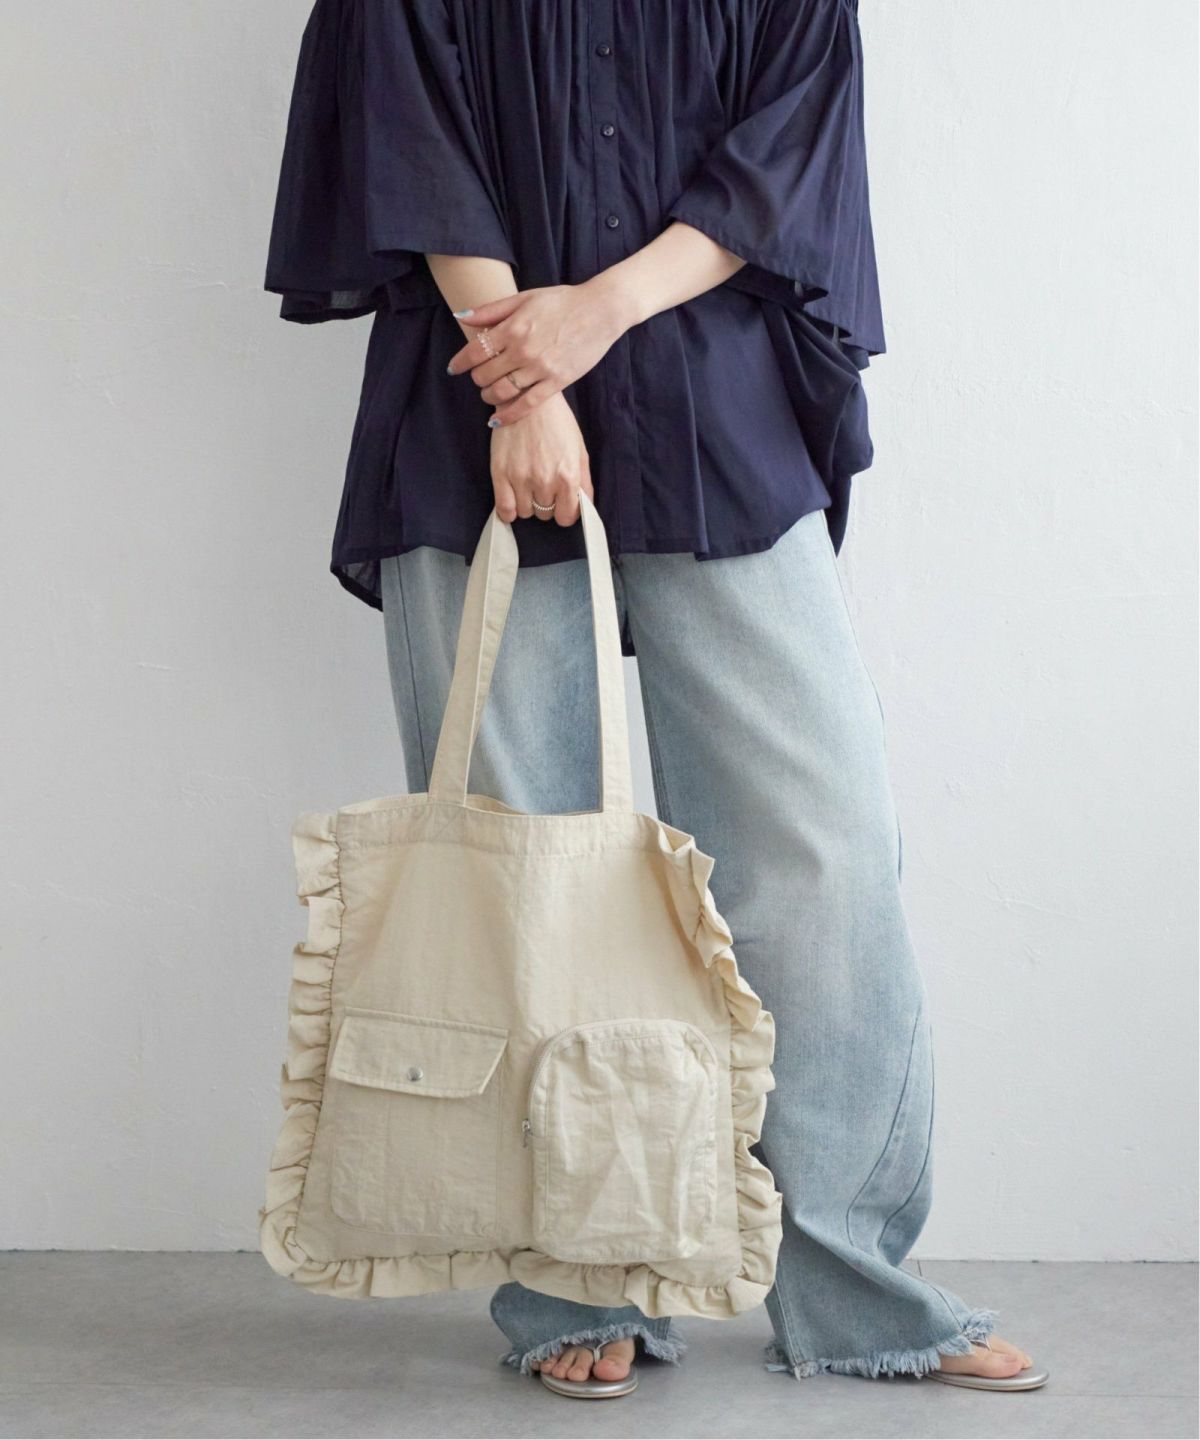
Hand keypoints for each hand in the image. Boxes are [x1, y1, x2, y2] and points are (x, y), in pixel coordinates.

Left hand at [446, 274, 638, 424]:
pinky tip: (497, 420)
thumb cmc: (562, 302)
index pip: (475, 351)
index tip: (454, 368)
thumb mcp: (524, 298)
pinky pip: (528, 404)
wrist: (600, 310)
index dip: (460, 362)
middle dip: (476, 379)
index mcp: (513, 327)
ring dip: (489, 397)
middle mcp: (523, 349)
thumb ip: (491, 310)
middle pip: (485, 374)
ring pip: (502, 392)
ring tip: (489, 395)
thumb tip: (460, 317)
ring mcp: (540, 368)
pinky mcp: (557, 382)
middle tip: (478, 379)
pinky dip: (509, 415)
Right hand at [489, 392, 592, 524]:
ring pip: (525, 513)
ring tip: (528, 485)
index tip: (562, 503)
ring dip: (528, 503)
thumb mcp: (579, 449)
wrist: (526, 398)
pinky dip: (509, 511)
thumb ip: (584, 481)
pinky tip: (513, 500)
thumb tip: (585, 506)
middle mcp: (544, 481)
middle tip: (544, 484)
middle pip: (545, 514)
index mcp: (567, 476)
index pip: (566, 517)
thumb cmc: (556, 422)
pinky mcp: (500, 474)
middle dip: (546, 503)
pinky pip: (504, 509)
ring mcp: (521, 479)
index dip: (565, 511)